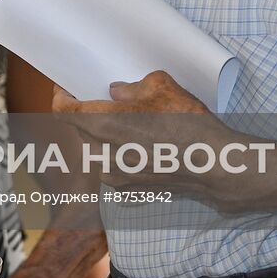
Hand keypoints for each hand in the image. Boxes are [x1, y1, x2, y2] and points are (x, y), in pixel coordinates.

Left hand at [54, 71, 230, 199]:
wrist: (215, 165)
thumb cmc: (188, 123)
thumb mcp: (161, 87)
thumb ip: (131, 88)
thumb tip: (116, 92)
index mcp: (104, 125)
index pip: (64, 111)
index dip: (61, 97)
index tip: (65, 88)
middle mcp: (103, 154)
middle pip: (82, 130)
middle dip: (90, 116)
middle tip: (107, 104)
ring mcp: (115, 176)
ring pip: (97, 151)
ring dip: (105, 138)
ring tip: (130, 127)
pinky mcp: (129, 190)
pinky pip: (113, 168)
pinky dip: (120, 156)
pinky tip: (141, 147)